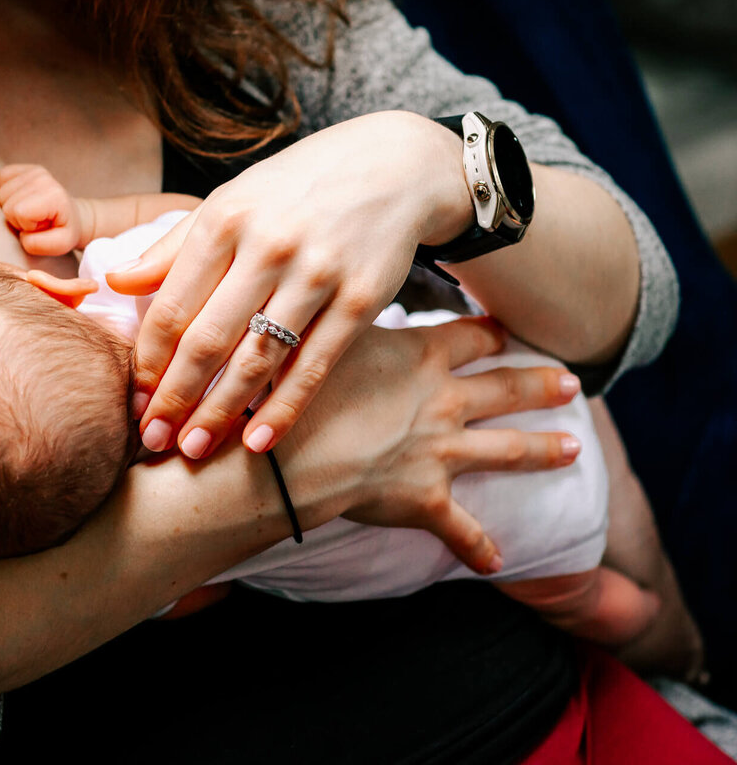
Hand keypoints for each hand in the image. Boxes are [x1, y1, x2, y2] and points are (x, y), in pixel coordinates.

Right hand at [0, 164, 86, 255]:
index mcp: (53, 195)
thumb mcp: (61, 244)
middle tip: (34, 220)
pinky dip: (7, 192)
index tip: (39, 226)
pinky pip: (1, 178)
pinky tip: (21, 199)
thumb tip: (22, 236)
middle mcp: (42, 178)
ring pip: (0, 194)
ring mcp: (32, 171)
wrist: (70, 215)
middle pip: (7, 204)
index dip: (25, 225)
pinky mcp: (23, 168)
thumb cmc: (63, 230)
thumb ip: (41, 245)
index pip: (19, 212)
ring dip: (11, 207)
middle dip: (17, 218)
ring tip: (29, 212)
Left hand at [105, 111, 470, 457]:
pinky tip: (258, 442)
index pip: (170, 306)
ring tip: (193, 450)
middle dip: (174, 398)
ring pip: (257, 360)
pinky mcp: (360, 300)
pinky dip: (284, 409)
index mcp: (225, 219)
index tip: (135, 399)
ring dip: (220, 414)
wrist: (395, 165)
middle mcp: (268, 246)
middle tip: (153, 439)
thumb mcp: (232, 199)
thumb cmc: (298, 187)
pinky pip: (313, 365)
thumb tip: (115, 282)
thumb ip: (174, 246)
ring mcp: (318, 274)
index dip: (147, 362)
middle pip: (207, 340)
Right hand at [274, 317, 583, 573]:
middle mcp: (444, 402)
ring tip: (573, 448)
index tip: (505, 335)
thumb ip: (355, 323)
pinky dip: (479, 547)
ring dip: (543, 449)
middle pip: (506, 389)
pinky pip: (461, 529)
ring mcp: (442, 452)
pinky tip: (498, 562)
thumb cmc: (301, 389)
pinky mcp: (427, 499)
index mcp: (423, 358)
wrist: (291, 453)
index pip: (472, 338)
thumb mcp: (333, 336)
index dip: (491, 334)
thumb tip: (350, 303)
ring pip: (507, 450)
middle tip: (572, 384)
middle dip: (542, 386)